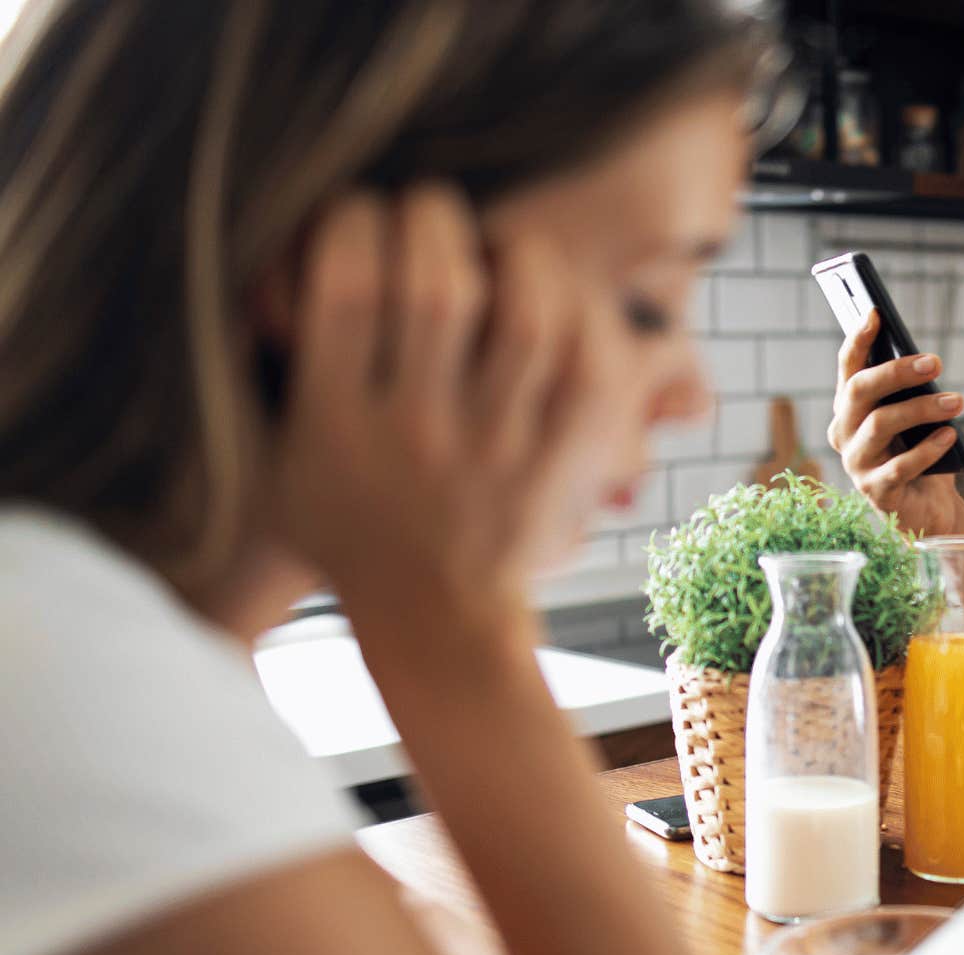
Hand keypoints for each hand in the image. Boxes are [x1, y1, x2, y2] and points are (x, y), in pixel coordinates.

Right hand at [270, 185, 627, 621]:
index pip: (347, 287)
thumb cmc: (346, 524)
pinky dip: (578, 314)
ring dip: (516, 256)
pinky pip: (585, 368)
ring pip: (524, 317)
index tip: (358, 216)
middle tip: (429, 212)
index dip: (354, 221)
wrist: (433, 619)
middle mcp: (418, 430)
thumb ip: (270, 376)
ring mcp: (495, 446)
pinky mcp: (555, 460)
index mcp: (336, 421)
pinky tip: (554, 294)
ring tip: (498, 246)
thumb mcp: (275, 462)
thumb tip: (265, 267)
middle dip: (433, 219)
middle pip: (437, 287)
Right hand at [828, 308, 963, 534]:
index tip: (875, 313)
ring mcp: (856, 464)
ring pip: (880, 425)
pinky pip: (900, 466)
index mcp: (849, 409)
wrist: (930, 508)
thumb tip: (923, 362)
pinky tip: (950, 436)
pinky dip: (929, 449)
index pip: (848, 368)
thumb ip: (910, 392)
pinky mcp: (875, 492)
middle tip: (935, 362)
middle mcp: (844, 434)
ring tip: (957, 402)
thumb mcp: (915, 417)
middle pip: (860, 391)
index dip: (858, 340)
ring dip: (922, 409)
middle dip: (897, 371)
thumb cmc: (921, 453)